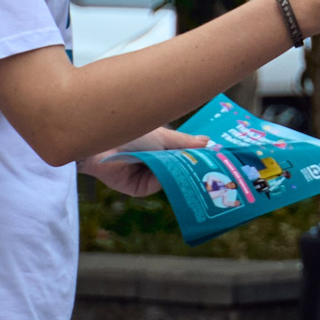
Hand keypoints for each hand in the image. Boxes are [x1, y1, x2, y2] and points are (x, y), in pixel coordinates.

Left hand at [83, 127, 209, 195]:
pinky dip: (167, 179)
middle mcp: (154, 161)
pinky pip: (159, 184)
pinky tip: (177, 175)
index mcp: (160, 145)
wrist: (100, 143)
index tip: (219, 156)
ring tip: (203, 171)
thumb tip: (208, 142)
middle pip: (180, 167)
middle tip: (218, 169)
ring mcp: (147, 175)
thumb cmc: (129, 131)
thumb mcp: (163, 136)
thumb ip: (185, 143)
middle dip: (195, 167)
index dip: (199, 155)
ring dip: (183, 173)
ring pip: (172, 176)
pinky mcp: (139, 188)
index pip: (184, 153)